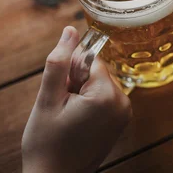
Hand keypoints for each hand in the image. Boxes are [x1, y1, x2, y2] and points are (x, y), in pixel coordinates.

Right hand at [22, 27, 131, 172]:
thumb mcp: (47, 99)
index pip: (91, 60)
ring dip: (82, 92)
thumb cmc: (47, 143)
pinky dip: (89, 102)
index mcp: (107, 95)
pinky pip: (104, 96)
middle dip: (76, 82)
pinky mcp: (122, 119)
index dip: (71, 72)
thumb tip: (70, 30)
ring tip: (69, 116)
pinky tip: (77, 121)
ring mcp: (125, 112)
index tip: (62, 93)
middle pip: (97, 70)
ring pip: (99, 82)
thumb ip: (60, 62)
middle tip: (63, 107)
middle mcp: (123, 102)